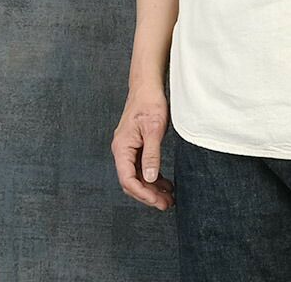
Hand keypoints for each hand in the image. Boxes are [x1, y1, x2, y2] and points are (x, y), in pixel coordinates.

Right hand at [111, 86, 174, 210]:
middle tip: (166, 204)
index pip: (128, 179)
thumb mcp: (153, 129)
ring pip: (138, 175)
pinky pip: (142, 167)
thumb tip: (150, 178)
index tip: (158, 201)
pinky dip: (153, 176)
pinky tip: (165, 183)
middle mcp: (122, 151)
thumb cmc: (150, 104)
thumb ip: (151, 155)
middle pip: (132, 181)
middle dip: (148, 194)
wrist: (147, 87)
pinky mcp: (136, 146)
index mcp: (122, 148)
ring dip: (152, 187)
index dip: (143, 193)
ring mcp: (129, 149)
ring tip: (168, 197)